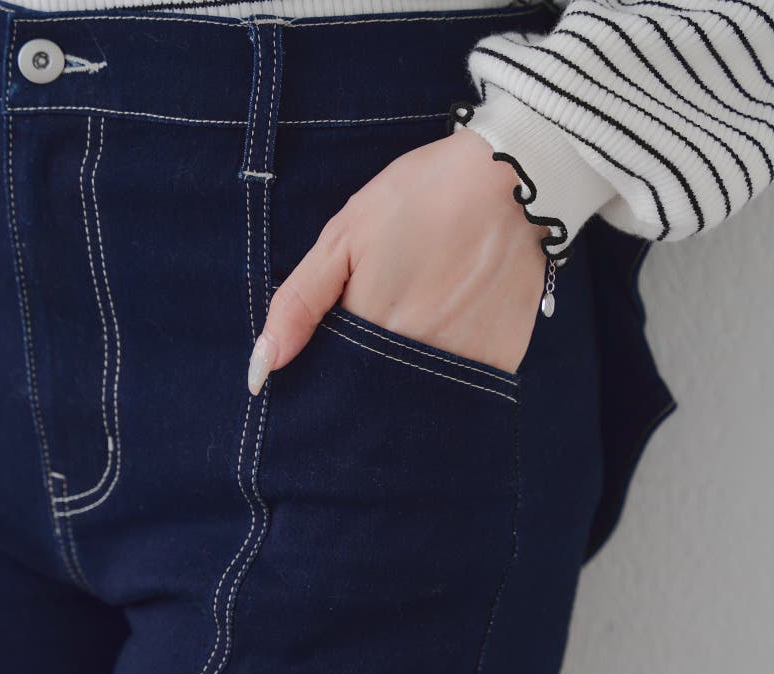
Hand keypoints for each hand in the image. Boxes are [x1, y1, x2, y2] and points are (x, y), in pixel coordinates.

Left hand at [247, 125, 550, 394]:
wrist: (513, 177)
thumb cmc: (420, 197)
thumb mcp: (344, 236)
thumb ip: (298, 304)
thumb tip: (261, 369)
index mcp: (369, 330)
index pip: (336, 380)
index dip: (333, 368)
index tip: (346, 339)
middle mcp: (414, 360)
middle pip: (378, 395)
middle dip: (373, 375)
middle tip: (395, 315)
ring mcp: (461, 365)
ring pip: (421, 396)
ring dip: (414, 375)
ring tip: (427, 315)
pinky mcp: (501, 362)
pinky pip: (467, 387)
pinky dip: (455, 368)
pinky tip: (458, 324)